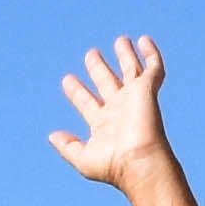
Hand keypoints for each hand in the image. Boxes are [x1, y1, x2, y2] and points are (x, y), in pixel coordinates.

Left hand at [45, 36, 170, 192]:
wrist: (140, 162)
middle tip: (91, 53)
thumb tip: (51, 136)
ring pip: (130, 71)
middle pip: (107, 82)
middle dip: (99, 68)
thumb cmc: (113, 165)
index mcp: (103, 124)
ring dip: (126, 56)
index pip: (87, 102)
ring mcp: (134, 99)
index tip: (67, 79)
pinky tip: (144, 40)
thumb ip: (67, 147)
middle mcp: (119, 109)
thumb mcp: (83, 159)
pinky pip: (153, 68)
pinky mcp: (148, 90)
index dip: (77, 91)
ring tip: (121, 40)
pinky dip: (151, 54)